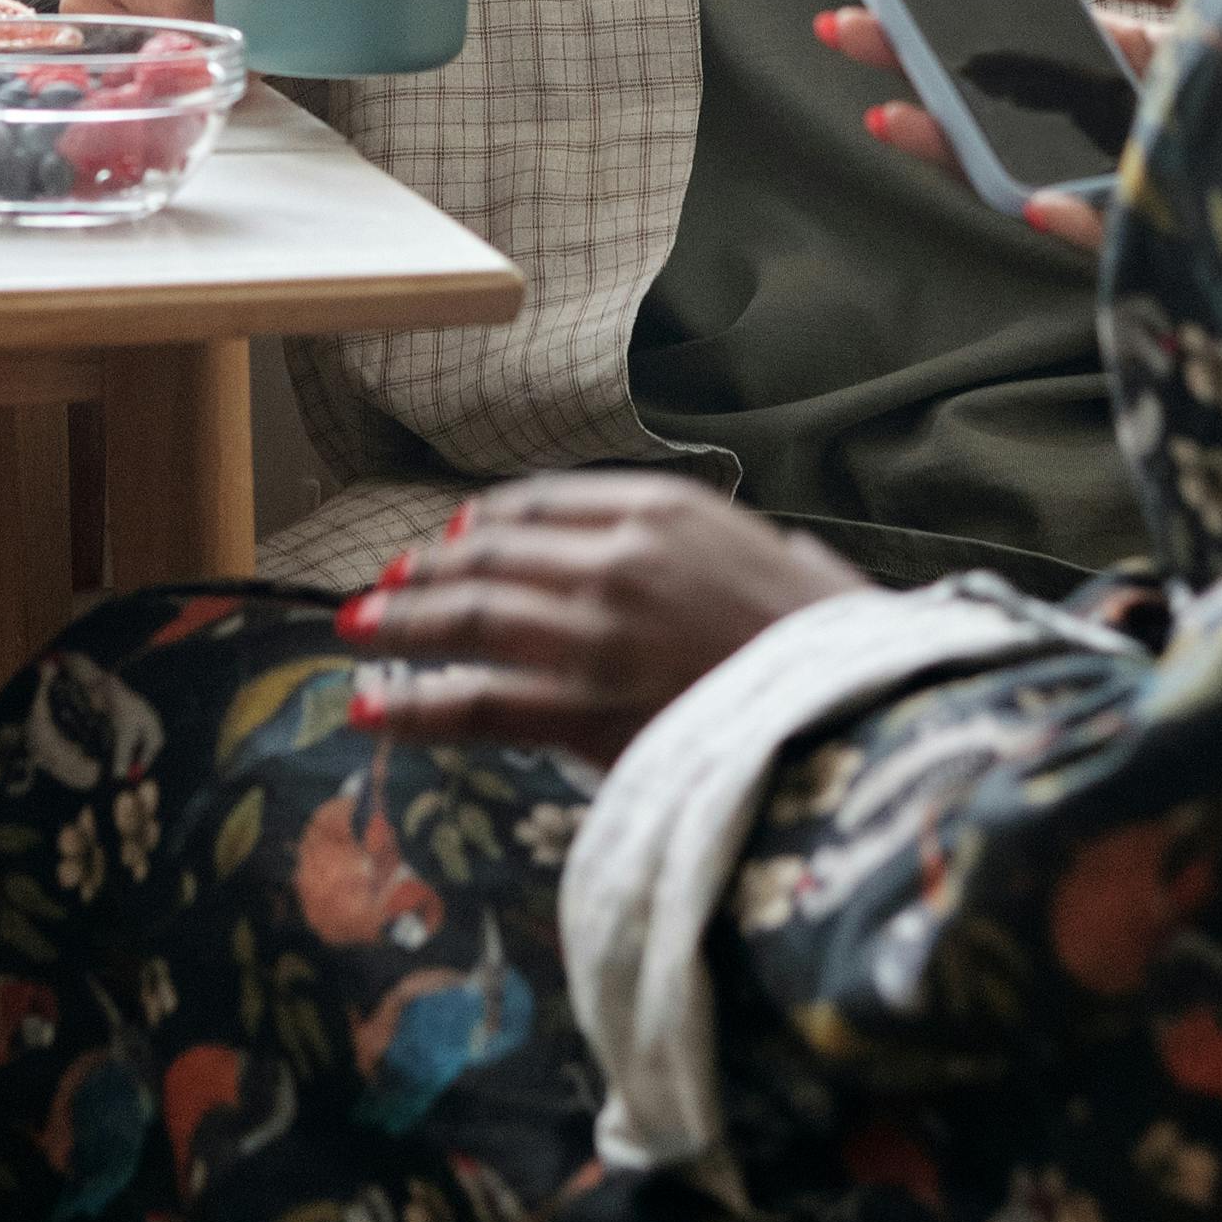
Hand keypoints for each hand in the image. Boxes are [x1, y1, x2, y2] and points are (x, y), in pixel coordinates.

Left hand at [336, 474, 860, 760]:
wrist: (866, 717)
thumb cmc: (848, 653)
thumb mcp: (802, 568)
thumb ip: (762, 553)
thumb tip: (779, 554)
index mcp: (667, 511)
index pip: (544, 504)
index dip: (488, 523)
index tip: (454, 537)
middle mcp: (618, 559)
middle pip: (492, 556)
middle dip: (427, 573)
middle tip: (383, 589)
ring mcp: (594, 634)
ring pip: (470, 620)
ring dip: (401, 625)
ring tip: (355, 632)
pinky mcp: (583, 711)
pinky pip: (478, 705)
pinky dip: (414, 706)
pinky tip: (371, 710)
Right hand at [812, 0, 1192, 238]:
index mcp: (1129, 70)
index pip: (1016, 50)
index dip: (945, 30)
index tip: (875, 1)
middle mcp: (1122, 127)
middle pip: (999, 103)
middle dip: (919, 67)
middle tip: (844, 31)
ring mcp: (1140, 177)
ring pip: (1026, 168)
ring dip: (959, 145)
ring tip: (896, 113)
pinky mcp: (1179, 228)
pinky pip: (1114, 233)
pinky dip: (1073, 219)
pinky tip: (1029, 198)